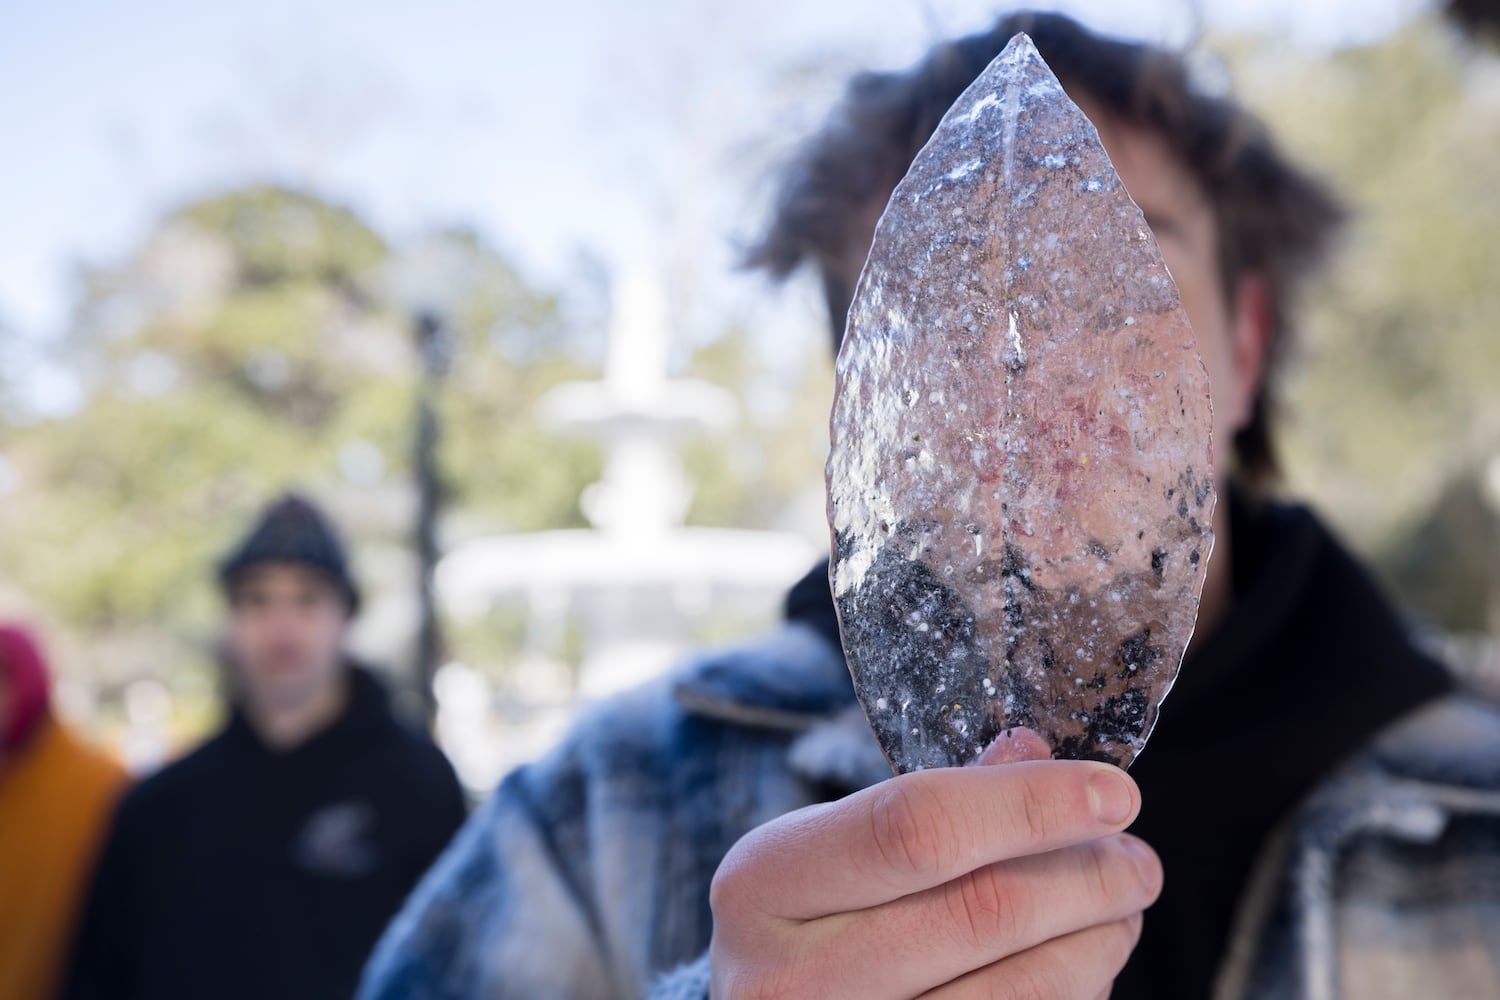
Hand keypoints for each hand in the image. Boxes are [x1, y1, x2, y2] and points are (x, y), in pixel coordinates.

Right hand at [708, 729, 1159, 998]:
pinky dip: (1073, 994)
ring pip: (1022, 992)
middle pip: (983, 913)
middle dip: (1087, 876)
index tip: (1113, 792)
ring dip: (1097, 942)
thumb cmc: (799, 928)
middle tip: (1134, 859)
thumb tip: (1036, 756)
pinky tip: (1079, 966)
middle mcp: (789, 980)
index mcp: (763, 884)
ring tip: (1120, 910)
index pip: (916, 828)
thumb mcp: (826, 851)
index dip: (1030, 805)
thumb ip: (926, 803)